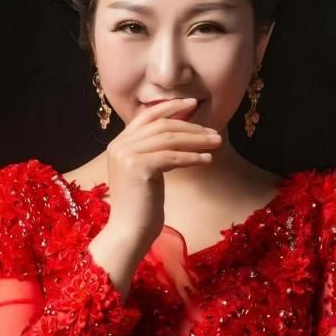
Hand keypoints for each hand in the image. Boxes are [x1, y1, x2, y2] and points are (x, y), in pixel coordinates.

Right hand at [103, 98, 221, 244]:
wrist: (128, 231)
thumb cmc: (142, 205)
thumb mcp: (147, 170)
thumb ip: (155, 150)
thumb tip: (184, 134)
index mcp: (119, 143)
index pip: (147, 116)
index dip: (171, 107)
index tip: (192, 104)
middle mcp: (119, 145)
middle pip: (162, 126)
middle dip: (191, 126)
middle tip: (214, 132)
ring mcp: (126, 155)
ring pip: (169, 139)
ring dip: (197, 140)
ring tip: (216, 143)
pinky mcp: (137, 167)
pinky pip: (172, 156)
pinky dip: (193, 157)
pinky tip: (208, 160)